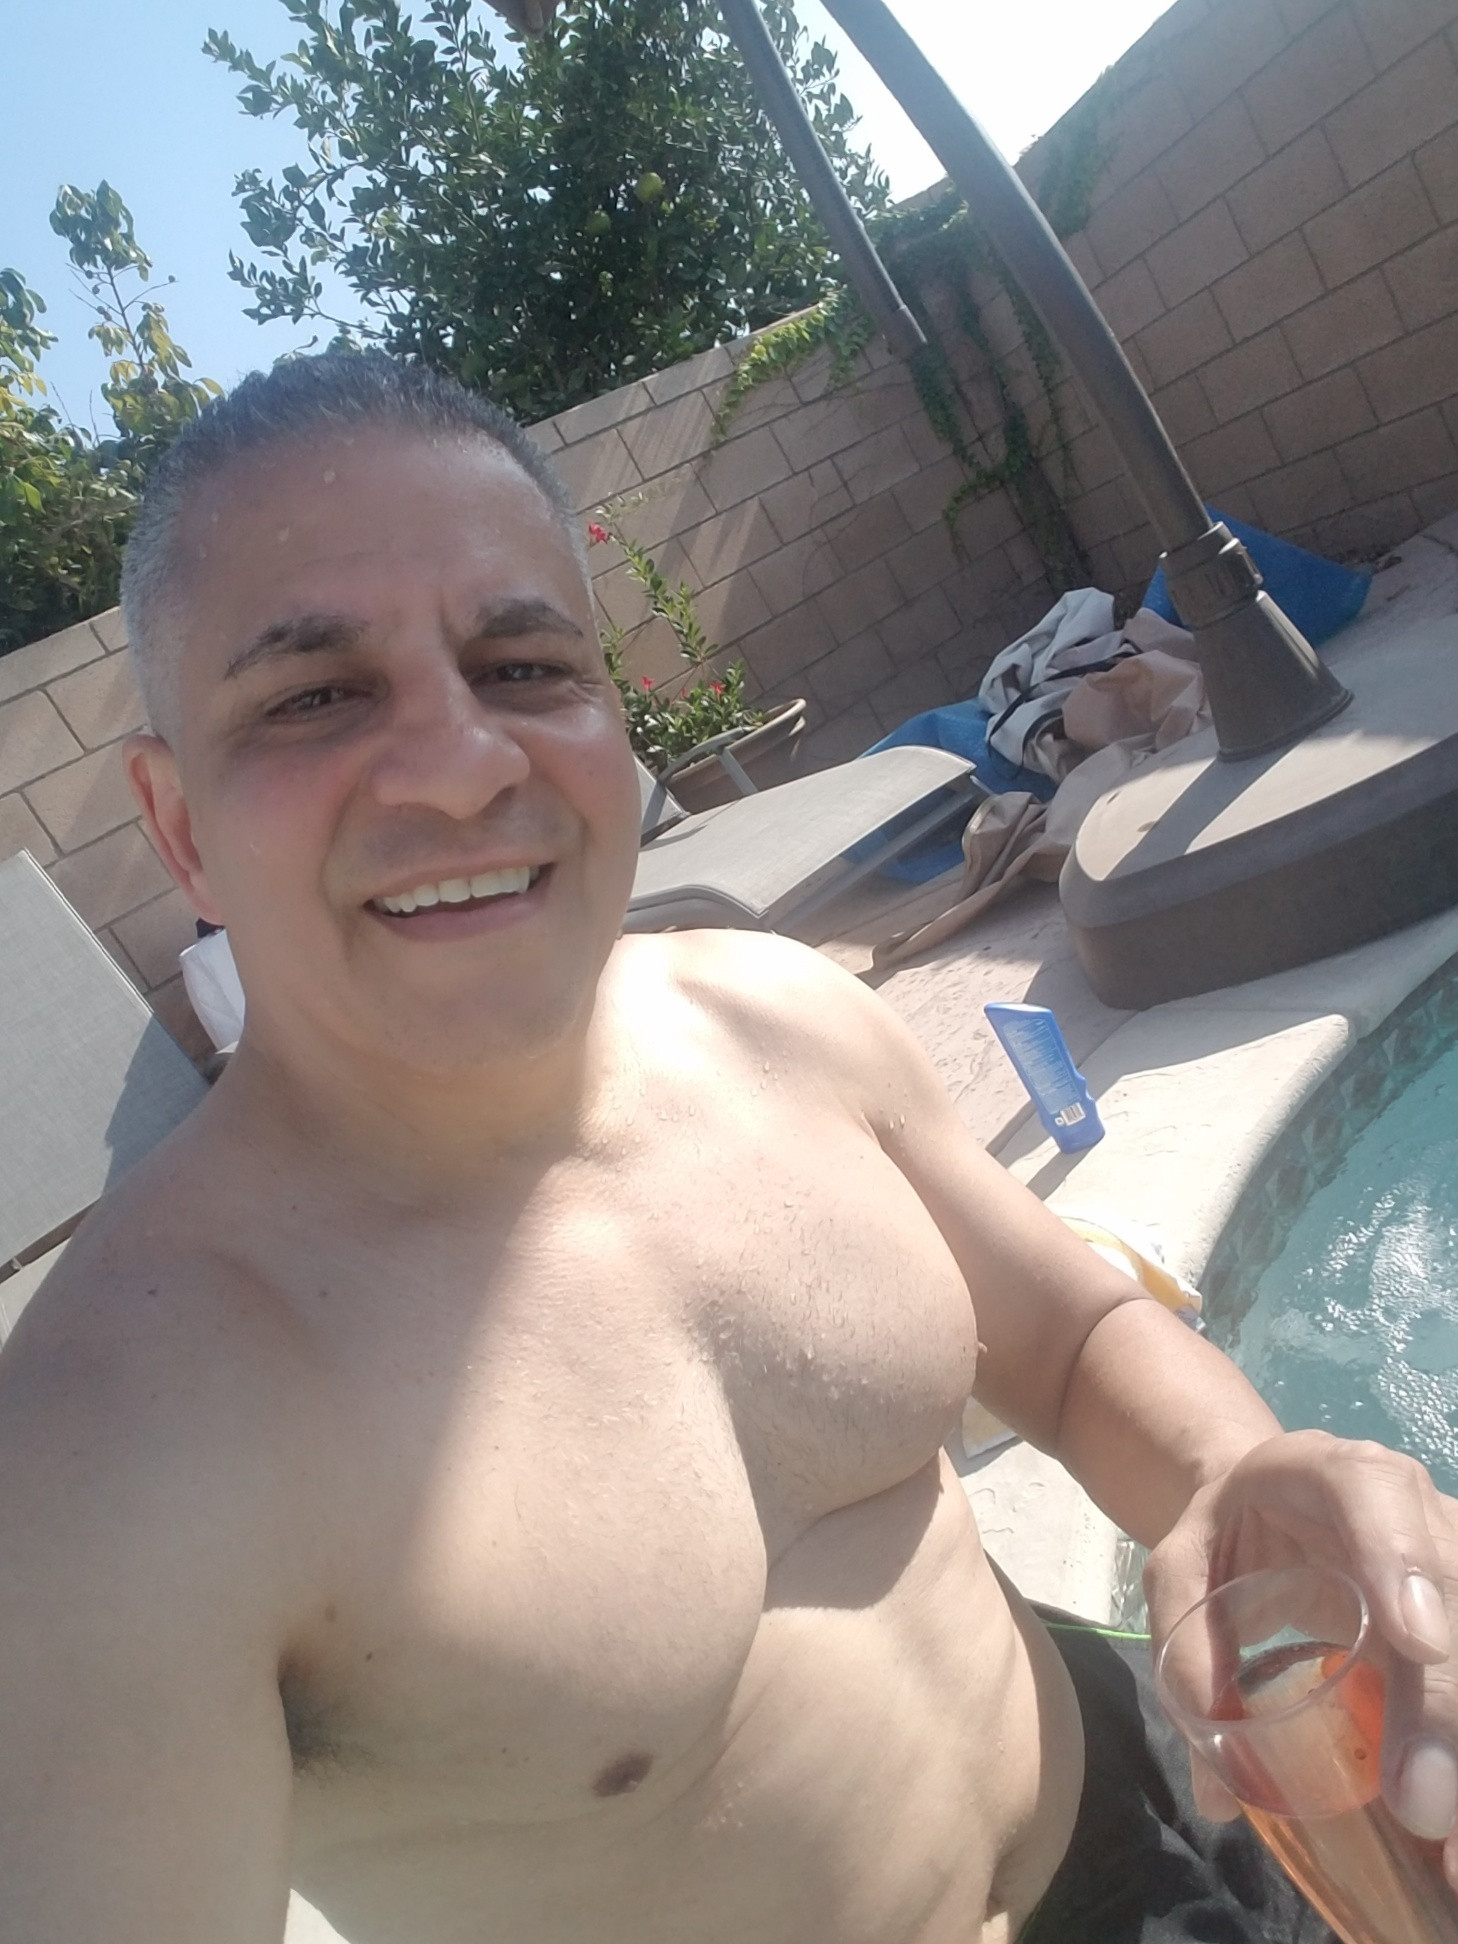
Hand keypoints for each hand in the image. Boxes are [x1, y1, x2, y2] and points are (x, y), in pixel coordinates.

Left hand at [1144, 1429, 1457, 1881]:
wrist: (1266, 1506)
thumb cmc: (1226, 1534)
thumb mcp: (1181, 1570)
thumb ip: (1187, 1649)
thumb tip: (1221, 1788)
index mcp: (1332, 1473)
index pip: (1376, 1492)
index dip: (1403, 1559)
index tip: (1414, 1640)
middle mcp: (1415, 1509)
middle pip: (1454, 1586)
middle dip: (1445, 1698)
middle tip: (1420, 1800)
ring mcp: (1453, 1560)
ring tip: (1445, 1845)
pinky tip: (1447, 1834)